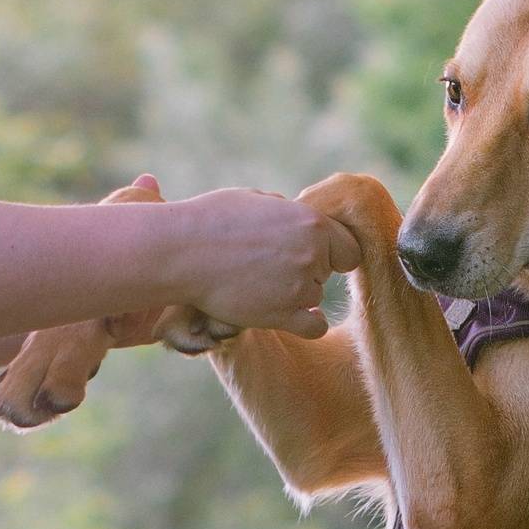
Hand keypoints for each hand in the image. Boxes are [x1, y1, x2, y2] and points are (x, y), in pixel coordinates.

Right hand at [159, 182, 360, 336]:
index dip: (331, 251)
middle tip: (267, 264)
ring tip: (256, 281)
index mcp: (312, 224)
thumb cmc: (211, 220)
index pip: (348, 248)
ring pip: (314, 297)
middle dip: (305, 269)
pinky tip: (289, 315)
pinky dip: (307, 323)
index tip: (310, 253)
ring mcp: (299, 288)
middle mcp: (312, 256)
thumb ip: (289, 213)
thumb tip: (300, 221)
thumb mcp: (257, 201)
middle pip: (326, 272)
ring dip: (294, 294)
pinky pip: (315, 327)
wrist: (180, 251)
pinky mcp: (282, 316)